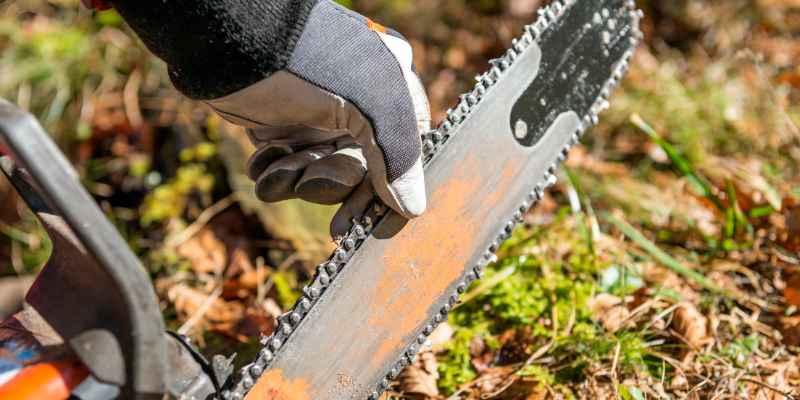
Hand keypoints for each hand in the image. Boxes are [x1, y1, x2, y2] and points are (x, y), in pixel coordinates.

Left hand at [206, 0, 429, 236]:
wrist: (227, 36)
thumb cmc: (308, 61)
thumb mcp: (370, 101)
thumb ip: (398, 155)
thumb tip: (413, 208)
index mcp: (390, 88)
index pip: (403, 153)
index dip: (392, 193)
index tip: (378, 229)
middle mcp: (355, 102)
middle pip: (360, 167)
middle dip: (339, 190)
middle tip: (336, 225)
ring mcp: (315, 112)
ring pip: (317, 168)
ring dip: (300, 180)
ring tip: (282, 173)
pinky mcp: (276, 121)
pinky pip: (284, 162)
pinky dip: (273, 171)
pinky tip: (263, 162)